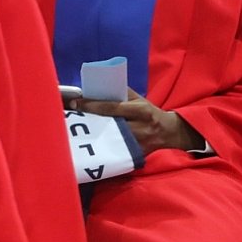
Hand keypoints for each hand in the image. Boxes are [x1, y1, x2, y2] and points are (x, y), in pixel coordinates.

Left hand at [80, 89, 205, 153]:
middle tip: (71, 117)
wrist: (169, 132)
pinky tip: (90, 143)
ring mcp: (138, 143)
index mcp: (141, 110)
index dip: (91, 105)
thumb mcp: (139, 100)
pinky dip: (102, 146)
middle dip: (88, 121)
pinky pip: (115, 151)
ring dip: (92, 134)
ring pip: (110, 139)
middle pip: (108, 124)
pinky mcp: (135, 154)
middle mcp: (140, 127)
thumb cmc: (149, 112)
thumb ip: (121, 92)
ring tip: (77, 130)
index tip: (75, 103)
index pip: (112, 107)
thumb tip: (97, 86)